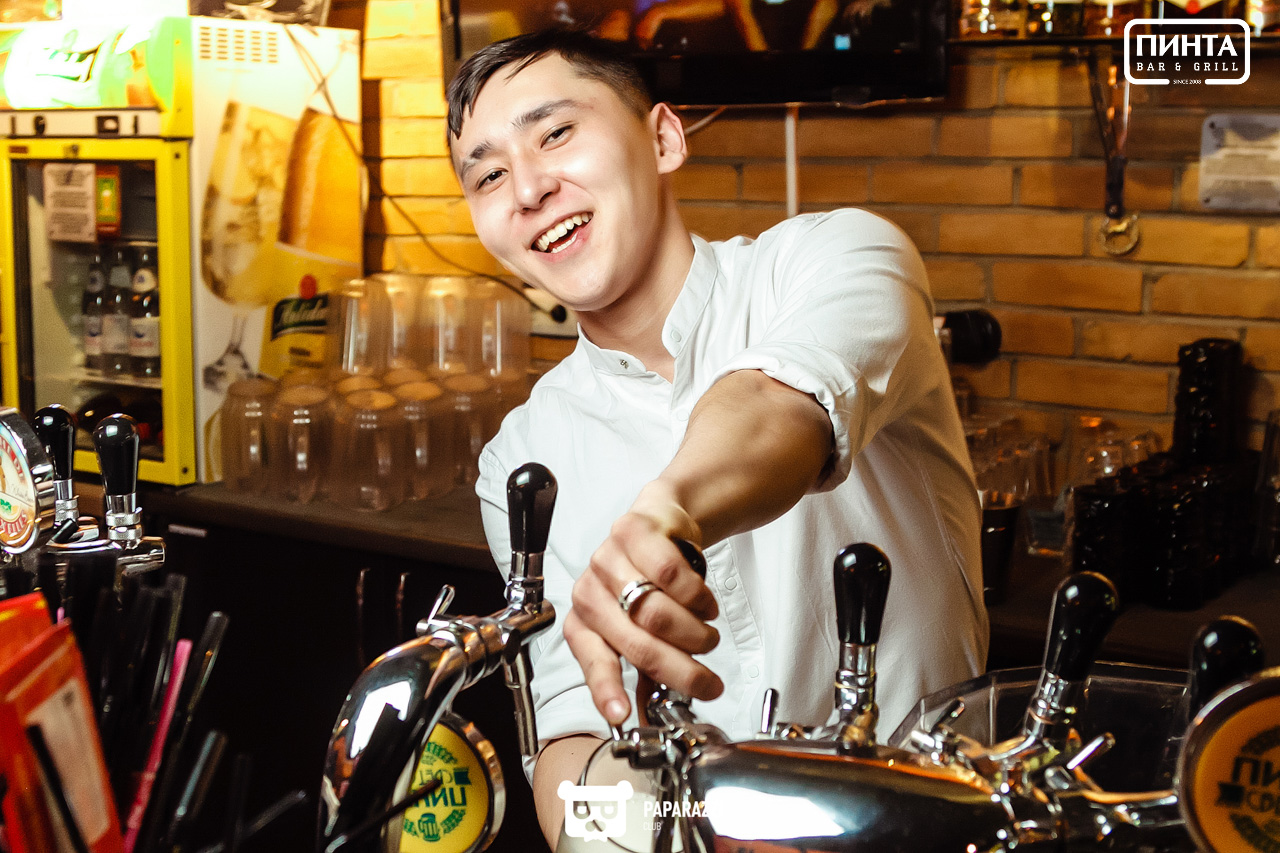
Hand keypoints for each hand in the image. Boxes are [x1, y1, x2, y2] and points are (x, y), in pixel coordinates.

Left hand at [564, 481, 722, 726]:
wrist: (664, 522)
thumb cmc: (651, 580)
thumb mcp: (643, 627)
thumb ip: (643, 668)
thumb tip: (646, 714)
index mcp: (584, 623)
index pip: (592, 660)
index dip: (606, 688)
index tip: (621, 715)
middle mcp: (588, 592)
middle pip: (638, 642)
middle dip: (681, 671)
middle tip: (709, 684)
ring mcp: (607, 559)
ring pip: (656, 612)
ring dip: (693, 633)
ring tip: (707, 634)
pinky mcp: (632, 531)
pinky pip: (671, 574)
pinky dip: (697, 596)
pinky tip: (704, 603)